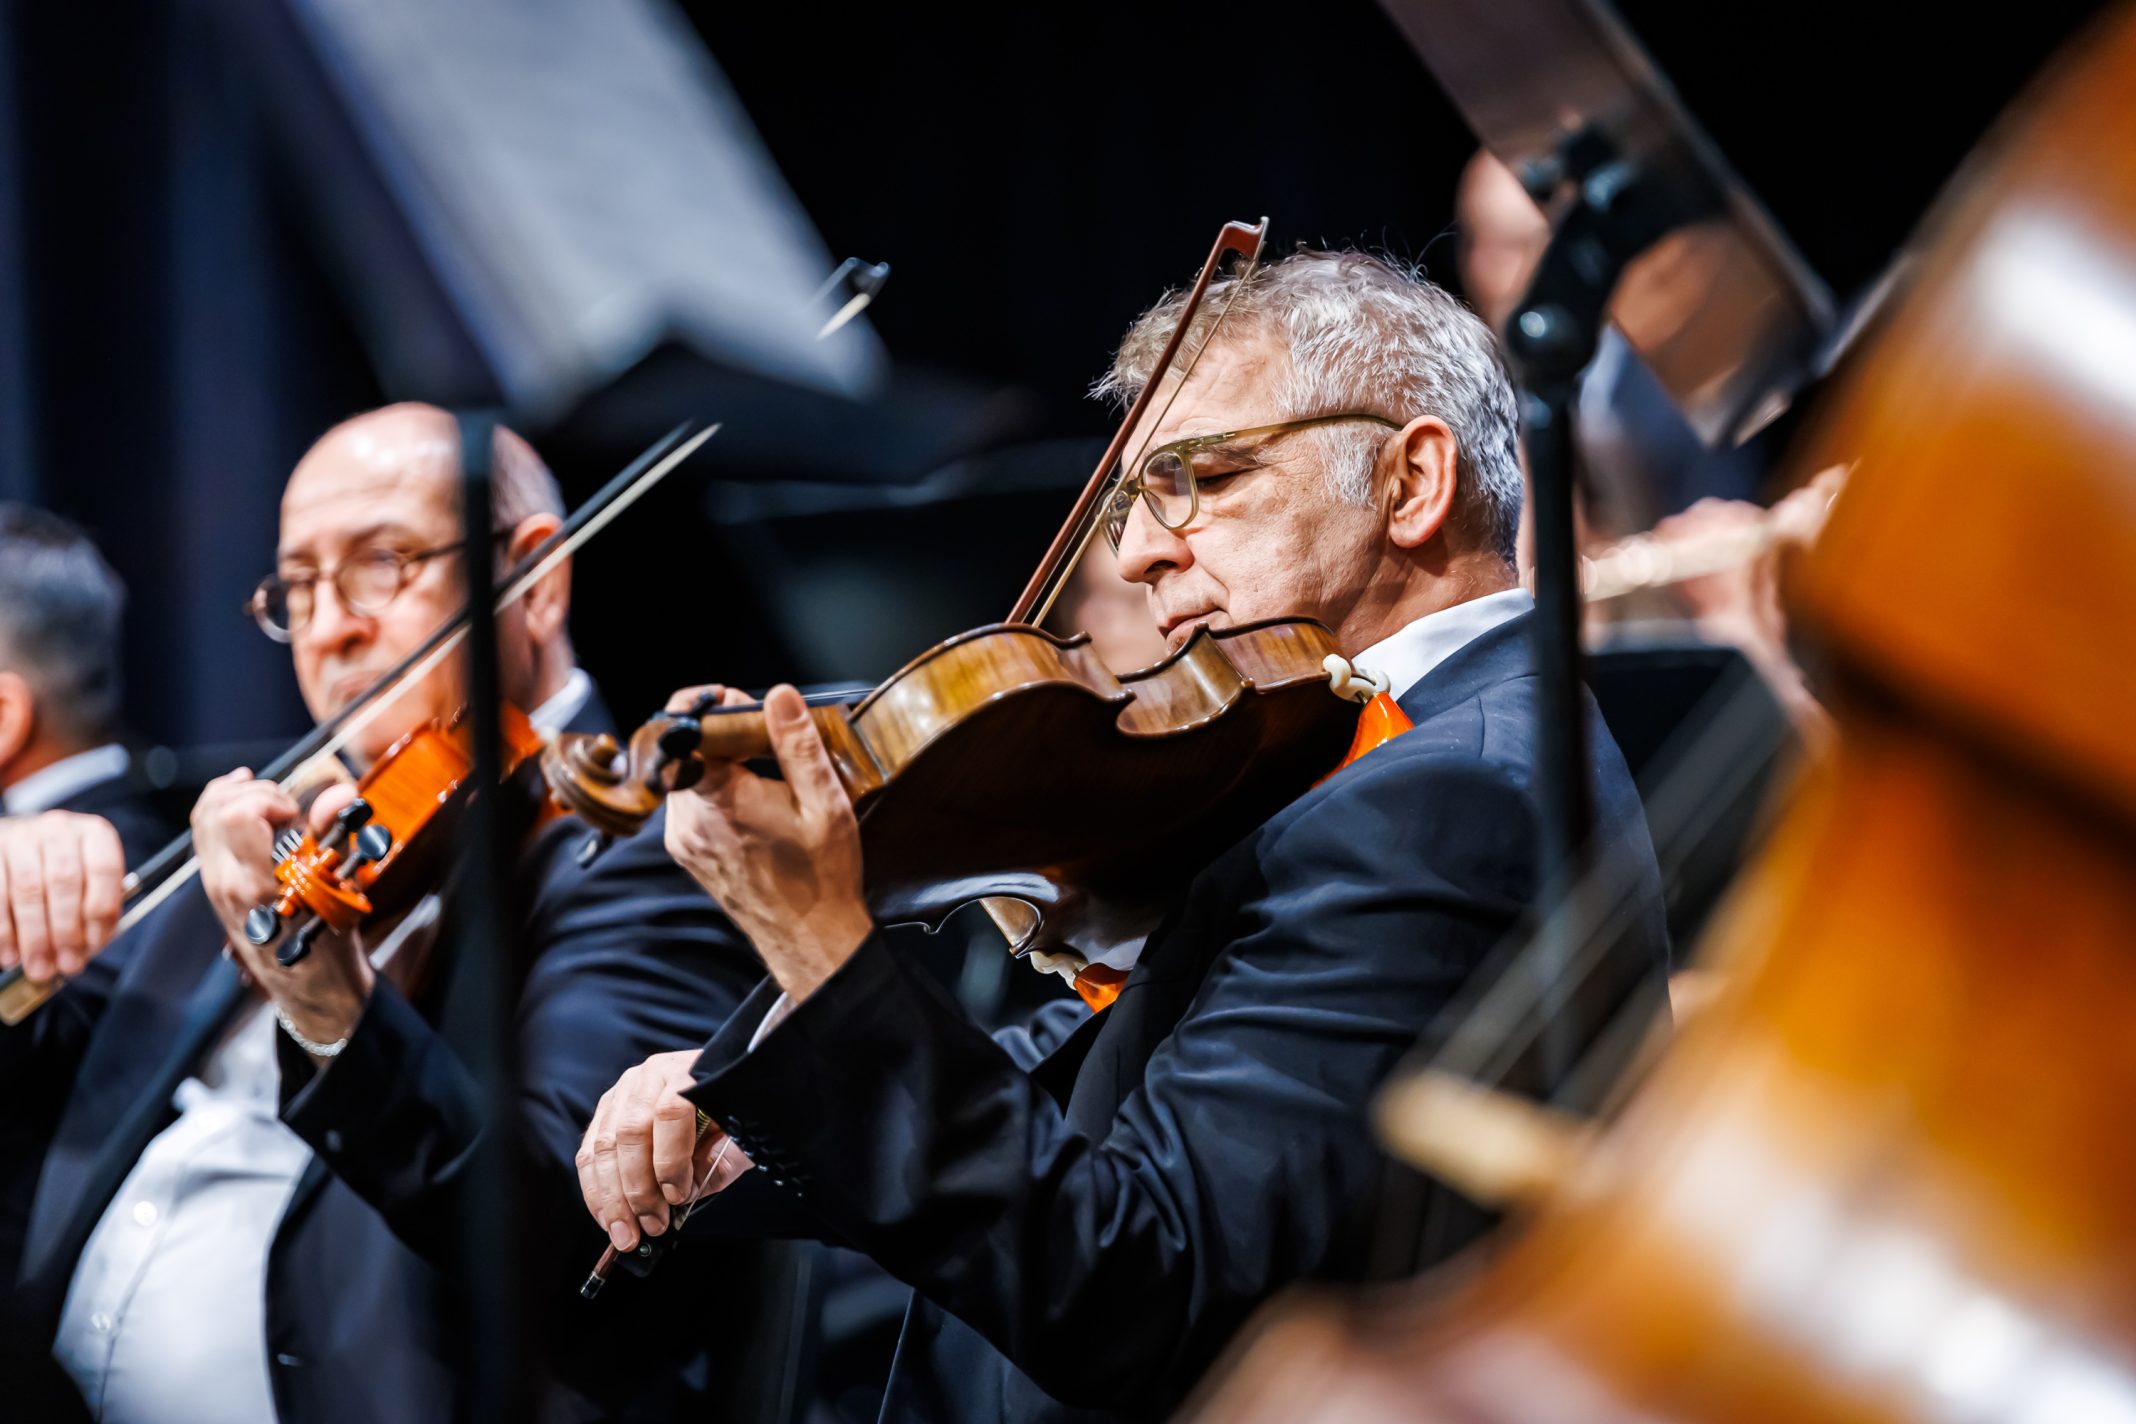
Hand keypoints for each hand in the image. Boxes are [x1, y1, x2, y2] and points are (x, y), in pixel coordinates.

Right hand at [0, 811, 125, 980]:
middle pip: (64, 882)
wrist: (18, 844)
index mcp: (94, 834)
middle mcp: (59, 830)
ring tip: (38, 966)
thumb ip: (93, 910)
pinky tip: (10, 954)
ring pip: (28, 890)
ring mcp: (21, 838)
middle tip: (66, 965)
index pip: (104, 869)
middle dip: (65, 931)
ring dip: (33, 936)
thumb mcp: (88, 881)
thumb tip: (87, 948)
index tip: (95, 944)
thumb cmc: (61, 869)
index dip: (101, 910)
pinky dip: (3, 930)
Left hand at [194, 770, 373, 1050]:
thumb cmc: (328, 943)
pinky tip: (248, 801)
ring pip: (203, 817)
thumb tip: (340, 792)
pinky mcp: (215, 883)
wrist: (307, 985)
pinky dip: (223, 807)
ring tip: (270, 801)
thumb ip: (335, 836)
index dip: (269, 799)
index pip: (237, 817)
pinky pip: (204, 832)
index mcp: (258, 885)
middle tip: (286, 807)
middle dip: (254, 792)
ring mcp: (214, 884)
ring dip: (236, 796)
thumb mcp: (342, 890)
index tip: (296, 813)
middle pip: (214, 810)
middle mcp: (226, 883)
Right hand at [578, 1050, 753, 1251]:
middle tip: (651, 1226)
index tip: (677, 1196)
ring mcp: (622, 1092)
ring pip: (603, 1145)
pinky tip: (608, 1218)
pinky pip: (588, 1153)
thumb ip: (720, 1161)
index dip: (671, 1158)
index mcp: (688, 1072)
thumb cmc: (732, 1111)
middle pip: (630, 1131)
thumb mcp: (742, 1134)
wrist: (721, 1083)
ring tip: (624, 1234)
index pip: (670, 1111)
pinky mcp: (605, 1113)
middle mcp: (649, 1076)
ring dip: (610, 1197)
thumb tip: (682, 1196)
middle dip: (637, 1188)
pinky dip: (595, 1191)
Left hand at [663, 683, 871, 999]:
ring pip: (685, 775)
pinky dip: (712, 788)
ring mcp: (683, 839)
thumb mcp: (825, 802)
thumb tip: (780, 696)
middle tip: (761, 735)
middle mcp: (691, 821)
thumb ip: (798, 745)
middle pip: (684, 751)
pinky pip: (688, 801)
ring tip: (760, 770)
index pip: (684, 736)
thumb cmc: (821, 876)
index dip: (704, 708)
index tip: (734, 702)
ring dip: (715, 761)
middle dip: (718, 734)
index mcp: (723, 802)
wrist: (809, 936)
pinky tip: (751, 799)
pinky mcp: (686, 851)